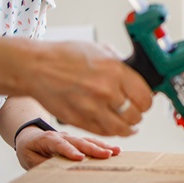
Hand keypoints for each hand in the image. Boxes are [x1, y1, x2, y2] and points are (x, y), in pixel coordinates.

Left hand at [14, 126, 120, 169]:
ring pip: (88, 140)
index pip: (59, 144)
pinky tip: (114, 150)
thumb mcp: (27, 158)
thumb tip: (53, 169)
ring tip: (116, 151)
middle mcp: (62, 136)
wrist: (30, 136)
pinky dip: (102, 145)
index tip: (80, 158)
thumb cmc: (29, 149)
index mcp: (47, 139)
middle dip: (93, 148)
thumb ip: (39, 164)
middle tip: (107, 155)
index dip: (69, 151)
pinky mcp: (78, 140)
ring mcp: (71, 136)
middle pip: (79, 141)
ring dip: (102, 145)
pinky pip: (91, 141)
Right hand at [28, 41, 152, 136]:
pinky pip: (104, 132)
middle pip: (136, 115)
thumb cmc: (65, 56)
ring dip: (128, 128)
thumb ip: (120, 64)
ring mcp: (92, 108)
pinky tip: (114, 127)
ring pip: (122, 129)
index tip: (144, 101)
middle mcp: (106, 91)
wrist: (36, 67)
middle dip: (138, 114)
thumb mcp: (100, 50)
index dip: (147, 101)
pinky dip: (112, 132)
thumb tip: (136, 76)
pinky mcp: (79, 120)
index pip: (145, 97)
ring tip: (130, 125)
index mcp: (115, 71)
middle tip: (136, 112)